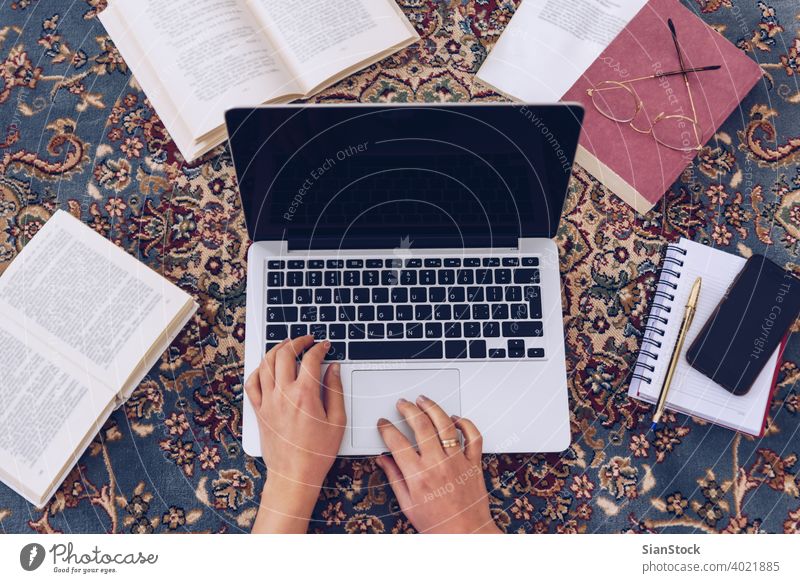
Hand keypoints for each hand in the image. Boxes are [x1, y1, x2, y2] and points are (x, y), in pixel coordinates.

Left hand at [245, 336, 345, 532]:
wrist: (294, 475)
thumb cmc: (317, 453)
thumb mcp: (337, 421)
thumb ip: (335, 390)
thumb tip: (333, 368)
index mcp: (305, 394)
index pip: (310, 359)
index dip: (319, 347)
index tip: (324, 345)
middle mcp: (283, 394)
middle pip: (285, 354)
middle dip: (297, 341)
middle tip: (306, 340)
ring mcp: (268, 401)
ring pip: (266, 364)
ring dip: (276, 349)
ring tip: (286, 345)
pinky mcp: (259, 410)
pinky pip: (252, 383)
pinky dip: (258, 370)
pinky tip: (266, 367)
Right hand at [375, 396, 500, 533]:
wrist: (466, 535)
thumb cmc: (438, 524)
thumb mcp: (407, 504)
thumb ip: (395, 478)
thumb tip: (383, 460)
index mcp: (418, 475)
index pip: (397, 442)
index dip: (387, 428)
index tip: (384, 423)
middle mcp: (438, 464)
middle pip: (420, 425)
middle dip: (407, 409)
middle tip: (402, 404)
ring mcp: (458, 461)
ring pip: (445, 424)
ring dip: (432, 407)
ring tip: (423, 400)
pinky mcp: (474, 463)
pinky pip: (473, 436)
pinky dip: (465, 423)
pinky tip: (455, 418)